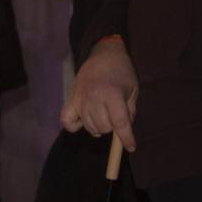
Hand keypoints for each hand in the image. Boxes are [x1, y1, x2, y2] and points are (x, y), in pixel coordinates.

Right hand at [61, 35, 138, 151]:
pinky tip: (84, 120)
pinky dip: (75, 126)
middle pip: (104, 127)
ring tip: (104, 114)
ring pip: (89, 127)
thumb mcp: (133, 89)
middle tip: (116, 116)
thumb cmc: (122, 72)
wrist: (103, 55)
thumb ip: (130, 111)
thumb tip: (124, 130)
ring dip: (98, 127)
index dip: (126, 138)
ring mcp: (80, 99)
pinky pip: (67, 122)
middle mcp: (94, 98)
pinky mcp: (70, 100)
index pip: (120, 123)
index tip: (131, 147)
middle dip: (113, 127)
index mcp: (113, 95)